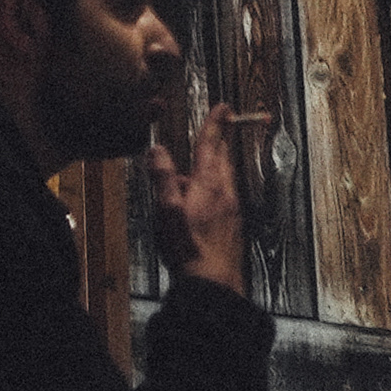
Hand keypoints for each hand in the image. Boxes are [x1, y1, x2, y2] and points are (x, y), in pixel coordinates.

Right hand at [144, 129, 246, 298]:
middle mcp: (225, 194)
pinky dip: (214, 183)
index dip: (215, 125)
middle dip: (220, 139)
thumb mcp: (167, 210)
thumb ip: (163, 177)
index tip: (223, 106)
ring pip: (224, 177)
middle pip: (223, 158)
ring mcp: (231, 210)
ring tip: (203, 158)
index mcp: (209, 186)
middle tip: (221, 123)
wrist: (214, 284)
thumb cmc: (188, 248)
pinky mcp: (232, 224)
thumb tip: (158, 148)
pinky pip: (223, 194)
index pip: (211, 147)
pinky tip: (201, 196)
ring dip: (216, 161)